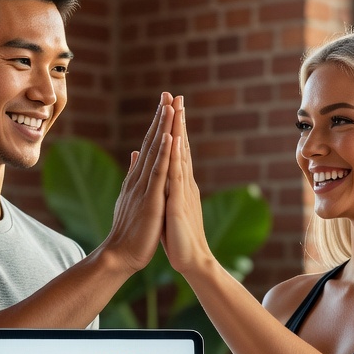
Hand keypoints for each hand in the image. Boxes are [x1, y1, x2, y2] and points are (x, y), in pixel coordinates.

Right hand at [101, 92, 175, 274]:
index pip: (150, 146)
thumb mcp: (131, 198)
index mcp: (138, 179)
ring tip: (170, 106)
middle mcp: (139, 178)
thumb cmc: (129, 231)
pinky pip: (159, 173)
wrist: (120, 254)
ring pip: (156, 152)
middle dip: (161, 117)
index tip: (165, 104)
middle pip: (152, 142)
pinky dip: (165, 153)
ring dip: (163, 128)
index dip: (157, 124)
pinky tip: (169, 137)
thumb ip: (134, 175)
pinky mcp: (151, 200)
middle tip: (168, 93)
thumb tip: (136, 155)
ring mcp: (144, 188)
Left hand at [163, 98, 214, 277]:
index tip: (170, 105)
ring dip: (178, 132)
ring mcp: (183, 192)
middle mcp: (184, 183)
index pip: (176, 150)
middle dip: (178, 120)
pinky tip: (173, 143)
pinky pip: (176, 178)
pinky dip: (174, 158)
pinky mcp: (178, 204)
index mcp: (179, 183)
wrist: (191, 259)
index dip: (173, 127)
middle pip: (181, 146)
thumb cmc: (178, 235)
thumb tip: (162, 171)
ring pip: (180, 156)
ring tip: (176, 109)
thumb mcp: (168, 204)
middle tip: (176, 95)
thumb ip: (166, 186)